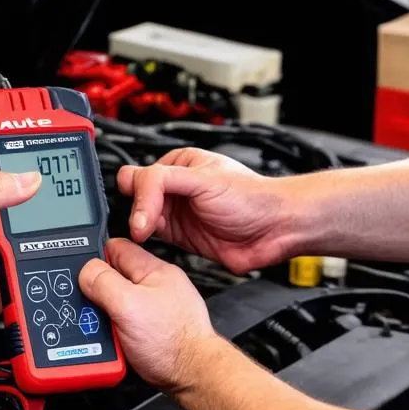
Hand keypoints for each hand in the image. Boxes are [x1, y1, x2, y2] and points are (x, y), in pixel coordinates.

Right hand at [80, 239, 220, 392]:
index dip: (95, 255)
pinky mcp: (150, 332)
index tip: (81, 271)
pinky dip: (113, 333)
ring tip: (101, 329)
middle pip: (113, 278)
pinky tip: (111, 342)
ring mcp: (153, 311)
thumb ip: (104, 283)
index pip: (117, 248)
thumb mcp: (129, 305)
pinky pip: (122, 325)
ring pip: (116, 304)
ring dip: (103, 316)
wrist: (192, 378)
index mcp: (153, 270)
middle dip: (97, 291)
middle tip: (90, 308)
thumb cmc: (174, 342)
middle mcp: (154, 288)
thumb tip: (86, 270)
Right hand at [119, 148, 296, 273]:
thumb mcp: (202, 179)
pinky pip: (152, 240)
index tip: (146, 214)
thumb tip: (136, 199)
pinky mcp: (180, 238)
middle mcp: (175, 189)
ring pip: (140, 219)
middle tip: (146, 226)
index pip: (140, 175)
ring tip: (148, 235)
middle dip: (137, 212)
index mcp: (179, 165)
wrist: (274, 230)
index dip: (140, 194)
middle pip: (135, 198)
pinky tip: (152, 244)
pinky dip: (147, 243)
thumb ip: (163, 181)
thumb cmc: (251, 197)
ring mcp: (177, 213)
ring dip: (140, 228)